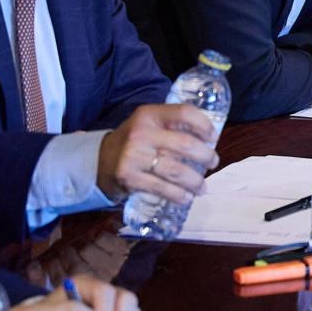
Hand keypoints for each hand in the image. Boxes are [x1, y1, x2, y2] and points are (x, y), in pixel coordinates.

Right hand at [97, 104, 217, 204]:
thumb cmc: (135, 142)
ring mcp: (134, 155)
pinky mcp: (129, 177)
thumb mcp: (149, 124)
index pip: (184, 113)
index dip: (203, 124)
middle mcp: (141, 132)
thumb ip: (172, 126)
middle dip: (206, 156)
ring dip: (195, 181)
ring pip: (176, 170)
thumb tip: (209, 140)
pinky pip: (162, 188)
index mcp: (149, 114)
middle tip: (212, 163)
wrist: (98, 160)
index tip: (212, 137)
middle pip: (186, 144)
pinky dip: (178, 195)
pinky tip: (186, 197)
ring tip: (202, 186)